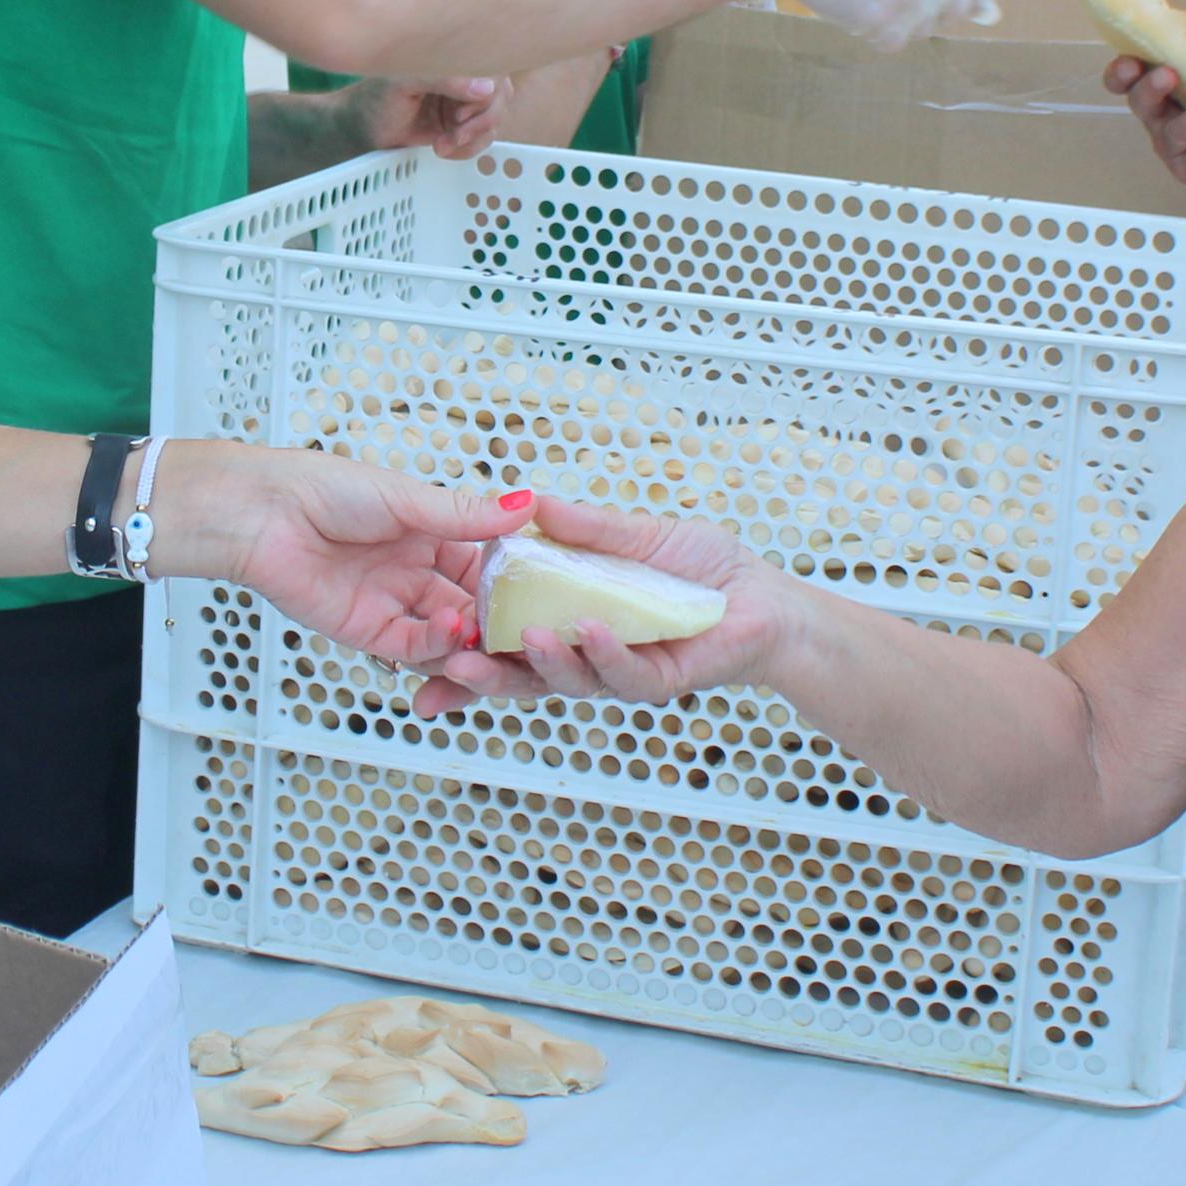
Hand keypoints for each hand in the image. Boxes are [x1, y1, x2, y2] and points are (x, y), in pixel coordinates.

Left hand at [153, 444, 530, 664]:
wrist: (260, 512)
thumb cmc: (322, 488)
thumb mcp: (406, 497)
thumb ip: (466, 514)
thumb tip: (525, 506)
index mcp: (433, 537)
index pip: (489, 570)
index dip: (518, 585)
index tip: (550, 592)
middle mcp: (417, 574)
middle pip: (475, 612)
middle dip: (502, 626)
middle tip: (532, 630)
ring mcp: (395, 606)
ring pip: (451, 640)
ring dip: (473, 641)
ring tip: (487, 631)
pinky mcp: (369, 632)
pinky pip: (415, 650)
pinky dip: (438, 646)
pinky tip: (450, 628)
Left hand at [348, 74, 507, 160]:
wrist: (360, 131)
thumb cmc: (375, 99)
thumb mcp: (405, 83)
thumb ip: (444, 79)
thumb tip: (487, 88)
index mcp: (450, 56)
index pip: (491, 68)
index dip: (486, 95)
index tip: (461, 113)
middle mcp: (462, 77)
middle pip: (500, 95)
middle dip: (480, 121)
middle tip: (454, 133)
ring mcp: (464, 101)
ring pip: (494, 119)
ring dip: (471, 138)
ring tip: (442, 144)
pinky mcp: (462, 126)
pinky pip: (484, 138)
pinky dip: (468, 149)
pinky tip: (443, 148)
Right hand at [382, 493, 796, 717]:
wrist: (765, 598)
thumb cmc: (704, 569)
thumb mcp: (633, 536)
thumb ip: (582, 529)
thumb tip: (529, 503)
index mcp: (568, 625)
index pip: (505, 650)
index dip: (463, 667)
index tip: (419, 674)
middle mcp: (587, 657)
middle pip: (524, 678)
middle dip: (486, 680)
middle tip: (453, 666)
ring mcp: (622, 673)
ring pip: (571, 681)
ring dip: (545, 663)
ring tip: (527, 638)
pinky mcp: (663, 680)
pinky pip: (626, 675)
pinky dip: (605, 653)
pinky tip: (590, 631)